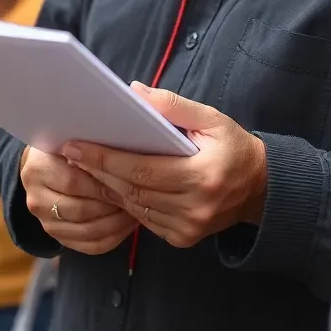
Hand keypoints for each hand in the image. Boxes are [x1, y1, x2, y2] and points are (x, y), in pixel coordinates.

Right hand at [21, 146, 136, 255]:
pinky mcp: (60, 239)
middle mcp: (36, 200)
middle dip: (111, 205)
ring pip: (87, 232)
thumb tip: (117, 159)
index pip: (73, 182)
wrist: (44, 168)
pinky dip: (114, 237)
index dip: (101, 184)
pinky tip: (128, 224)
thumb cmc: (65, 148)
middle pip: (80, 210)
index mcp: (37, 170)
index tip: (125, 180)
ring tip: (136, 209)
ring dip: (116, 223)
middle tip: (135, 196)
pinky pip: (91, 246)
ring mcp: (46, 223)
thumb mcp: (71, 140)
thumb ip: (88, 150)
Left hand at [64, 84, 267, 248]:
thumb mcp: (211, 118)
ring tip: (84, 166)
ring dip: (107, 187)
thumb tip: (134, 92)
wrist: (260, 188)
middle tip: (70, 153)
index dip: (106, 158)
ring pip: (134, 207)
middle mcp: (195, 207)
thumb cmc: (233, 146)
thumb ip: (173, 106)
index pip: (142, 169)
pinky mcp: (183, 238)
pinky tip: (110, 185)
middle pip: (132, 190)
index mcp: (203, 176)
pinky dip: (126, 202)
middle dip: (98, 170)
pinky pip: (144, 220)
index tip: (77, 145)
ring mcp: (188, 228)